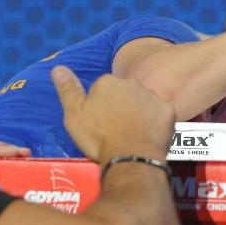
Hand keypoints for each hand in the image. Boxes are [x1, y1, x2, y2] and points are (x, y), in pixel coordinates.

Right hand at [51, 65, 173, 162]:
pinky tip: (147, 134)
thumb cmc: (99, 138)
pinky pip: (161, 113)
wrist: (129, 157)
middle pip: (125, 93)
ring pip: (144, 102)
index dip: (100, 106)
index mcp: (108, 81)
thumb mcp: (74, 114)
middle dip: (121, 106)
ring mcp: (152, 96)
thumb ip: (68, 89)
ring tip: (131, 134)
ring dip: (139, 113)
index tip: (100, 122)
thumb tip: (58, 68)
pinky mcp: (167, 110)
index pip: (103, 88)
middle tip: (115, 129)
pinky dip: (155, 122)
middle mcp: (132, 83)